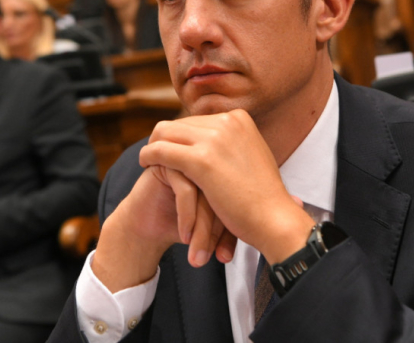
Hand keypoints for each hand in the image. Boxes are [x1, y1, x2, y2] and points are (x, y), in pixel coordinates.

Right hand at [91, 165, 234, 292]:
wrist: (148, 228)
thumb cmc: (185, 226)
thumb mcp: (217, 227)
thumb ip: (237, 222)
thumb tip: (265, 239)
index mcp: (223, 168)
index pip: (238, 194)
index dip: (233, 227)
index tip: (227, 255)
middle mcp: (206, 158)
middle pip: (223, 191)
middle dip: (218, 229)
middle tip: (214, 256)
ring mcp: (186, 157)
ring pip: (205, 190)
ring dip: (202, 228)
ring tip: (199, 255)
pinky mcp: (165, 163)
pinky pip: (185, 189)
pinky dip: (188, 217)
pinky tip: (185, 236)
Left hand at [140, 110, 314, 264]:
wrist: (274, 219)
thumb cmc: (262, 195)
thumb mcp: (249, 154)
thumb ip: (230, 142)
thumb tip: (208, 137)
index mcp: (239, 118)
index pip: (197, 120)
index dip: (182, 134)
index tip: (174, 147)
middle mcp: (227, 121)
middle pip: (180, 123)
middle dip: (166, 138)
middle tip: (155, 153)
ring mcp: (215, 139)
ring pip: (166, 132)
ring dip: (153, 145)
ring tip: (148, 158)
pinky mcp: (201, 160)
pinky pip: (161, 150)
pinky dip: (149, 155)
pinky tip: (145, 164)